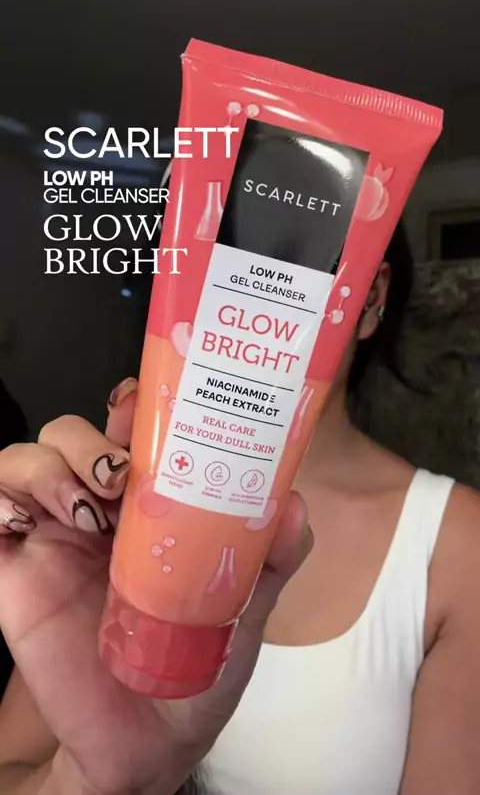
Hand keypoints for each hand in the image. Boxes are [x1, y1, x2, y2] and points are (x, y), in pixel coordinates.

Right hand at [0, 378, 311, 793]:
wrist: (150, 742)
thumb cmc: (199, 667)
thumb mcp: (246, 609)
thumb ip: (271, 559)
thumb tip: (293, 508)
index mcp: (152, 506)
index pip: (132, 431)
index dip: (132, 406)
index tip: (143, 408)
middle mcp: (100, 510)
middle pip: (74, 434)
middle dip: (90, 439)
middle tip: (118, 474)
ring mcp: (54, 539)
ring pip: (28, 460)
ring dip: (50, 468)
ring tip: (87, 511)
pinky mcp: (16, 575)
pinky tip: (25, 523)